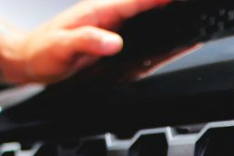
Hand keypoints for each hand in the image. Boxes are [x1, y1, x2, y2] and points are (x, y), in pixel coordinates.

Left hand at [2, 0, 171, 83]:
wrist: (30, 59)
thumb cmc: (43, 53)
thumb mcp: (62, 48)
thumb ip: (87, 42)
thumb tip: (114, 42)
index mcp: (99, 14)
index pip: (135, 2)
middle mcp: (108, 17)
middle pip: (145, 6)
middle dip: (167, 3)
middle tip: (190, 5)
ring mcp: (112, 28)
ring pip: (145, 18)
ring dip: (165, 15)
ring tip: (186, 14)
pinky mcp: (112, 40)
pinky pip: (140, 33)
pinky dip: (155, 32)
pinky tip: (167, 34)